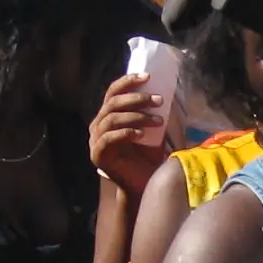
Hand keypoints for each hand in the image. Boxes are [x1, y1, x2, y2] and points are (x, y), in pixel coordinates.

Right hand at [89, 74, 169, 197]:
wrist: (143, 185)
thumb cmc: (148, 157)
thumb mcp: (152, 130)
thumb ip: (152, 112)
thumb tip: (167, 90)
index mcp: (108, 116)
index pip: (113, 92)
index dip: (128, 81)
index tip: (148, 77)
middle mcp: (98, 125)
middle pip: (112, 102)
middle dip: (137, 98)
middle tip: (159, 101)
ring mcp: (95, 140)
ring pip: (112, 118)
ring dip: (137, 116)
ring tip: (158, 121)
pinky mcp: (98, 155)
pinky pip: (109, 137)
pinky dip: (126, 133)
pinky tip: (142, 135)